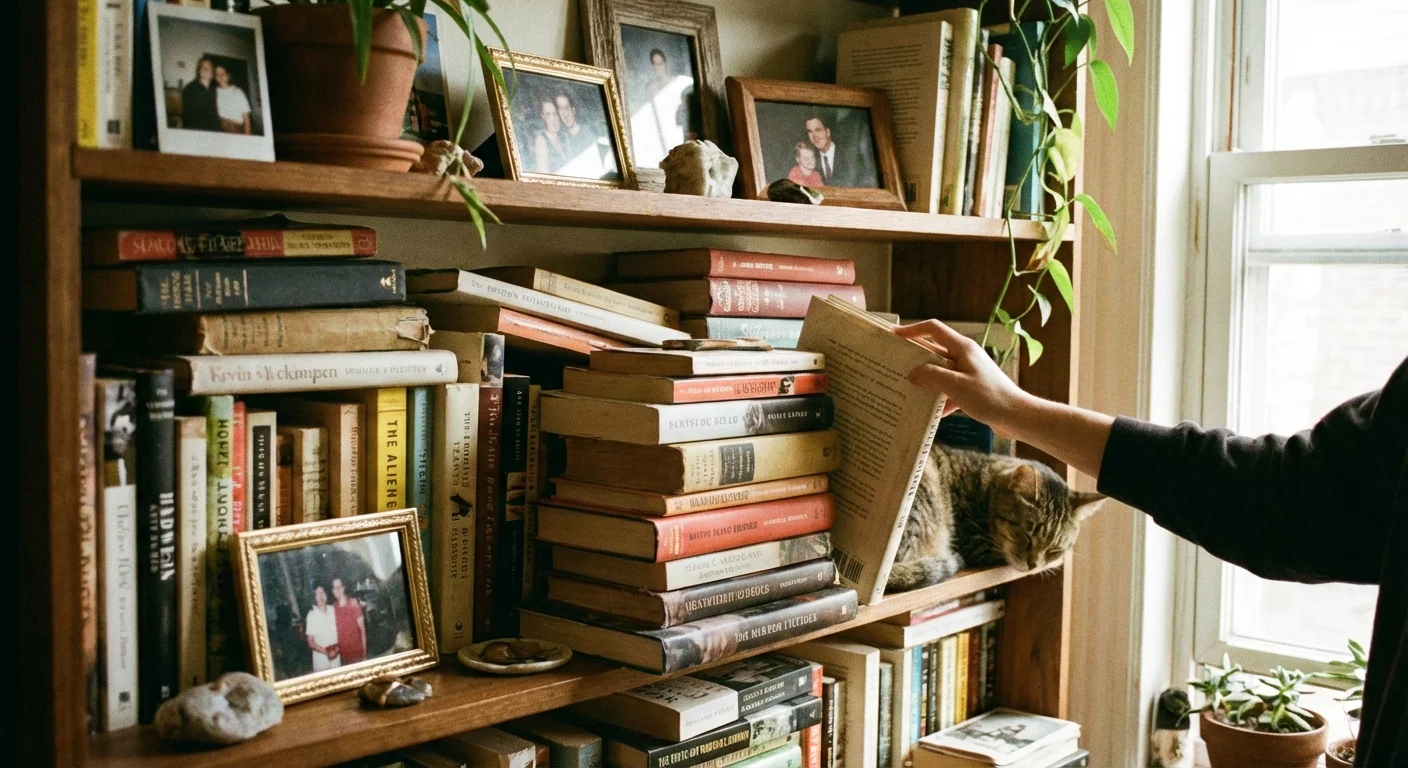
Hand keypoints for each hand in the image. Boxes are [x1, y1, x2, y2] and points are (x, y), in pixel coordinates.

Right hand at [893, 319, 1029, 433]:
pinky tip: (934, 413)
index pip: (933, 329)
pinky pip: (950, 389)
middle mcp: (965, 356)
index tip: (895, 336)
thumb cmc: (989, 397)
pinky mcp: (972, 388)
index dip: (912, 330)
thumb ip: (931, 376)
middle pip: (935, 351)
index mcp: (962, 348)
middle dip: (916, 358)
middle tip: (896, 365)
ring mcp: (969, 372)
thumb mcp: (955, 385)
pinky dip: (941, 398)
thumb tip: (912, 373)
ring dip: (927, 381)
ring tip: (909, 390)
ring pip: (941, 372)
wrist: (1017, 416)